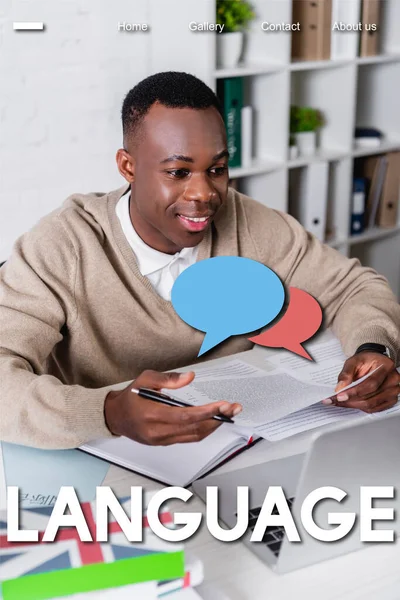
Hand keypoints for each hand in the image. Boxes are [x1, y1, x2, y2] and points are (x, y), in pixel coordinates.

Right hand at [104, 369, 241, 444]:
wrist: (114, 416)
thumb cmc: (129, 397)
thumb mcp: (146, 379)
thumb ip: (168, 379)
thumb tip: (190, 377)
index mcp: (152, 415)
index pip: (185, 417)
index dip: (206, 412)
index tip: (222, 405)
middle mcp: (158, 431)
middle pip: (194, 429)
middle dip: (217, 418)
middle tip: (233, 409)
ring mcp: (161, 440)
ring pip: (194, 436)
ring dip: (213, 426)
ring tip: (228, 414)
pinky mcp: (164, 443)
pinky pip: (188, 438)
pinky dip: (203, 430)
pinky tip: (212, 421)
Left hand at [325, 352, 399, 412]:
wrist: (374, 362)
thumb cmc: (365, 360)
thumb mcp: (353, 361)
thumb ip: (346, 374)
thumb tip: (340, 388)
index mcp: (386, 366)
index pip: (371, 384)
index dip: (354, 392)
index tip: (340, 396)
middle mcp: (393, 379)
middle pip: (371, 397)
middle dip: (350, 400)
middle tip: (335, 401)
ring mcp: (394, 391)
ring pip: (371, 405)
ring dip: (354, 405)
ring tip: (341, 402)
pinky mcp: (391, 400)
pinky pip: (374, 409)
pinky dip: (361, 408)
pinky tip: (351, 403)